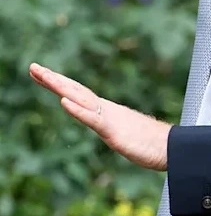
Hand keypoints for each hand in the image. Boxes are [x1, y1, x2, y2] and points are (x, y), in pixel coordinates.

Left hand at [29, 63, 170, 170]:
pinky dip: (78, 110)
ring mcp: (110, 119)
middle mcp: (107, 110)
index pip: (79, 94)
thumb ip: (117, 127)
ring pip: (81, 99)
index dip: (60, 83)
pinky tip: (64, 102)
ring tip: (43, 75)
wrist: (172, 148)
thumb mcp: (126, 134)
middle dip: (53, 79)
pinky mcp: (114, 132)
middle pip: (76, 91)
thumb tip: (113, 127)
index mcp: (107, 111)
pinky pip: (93, 119)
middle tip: (33, 67)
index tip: (41, 73)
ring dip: (60, 87)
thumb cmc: (152, 143)